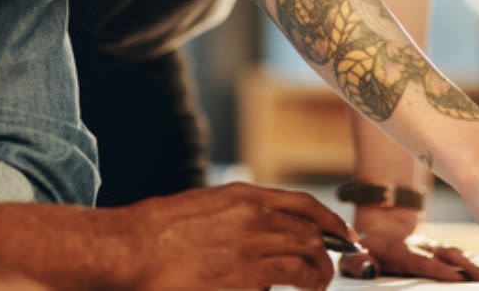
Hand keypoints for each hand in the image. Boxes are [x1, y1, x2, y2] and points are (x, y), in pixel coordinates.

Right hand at [126, 181, 354, 289]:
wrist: (136, 248)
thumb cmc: (162, 229)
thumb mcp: (208, 205)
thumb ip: (240, 213)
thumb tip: (264, 227)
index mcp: (244, 196)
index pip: (304, 204)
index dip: (329, 219)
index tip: (342, 232)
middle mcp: (255, 217)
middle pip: (311, 232)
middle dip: (327, 251)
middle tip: (332, 264)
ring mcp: (252, 247)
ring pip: (307, 257)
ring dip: (319, 273)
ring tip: (317, 283)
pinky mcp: (247, 278)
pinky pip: (289, 279)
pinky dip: (301, 285)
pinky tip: (299, 290)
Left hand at [339, 206, 478, 281]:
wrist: (374, 233)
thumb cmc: (363, 252)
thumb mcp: (352, 258)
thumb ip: (356, 263)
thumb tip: (369, 267)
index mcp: (400, 251)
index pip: (423, 261)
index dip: (440, 269)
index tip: (458, 278)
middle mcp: (420, 246)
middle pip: (447, 255)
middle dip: (467, 267)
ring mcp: (431, 246)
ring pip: (456, 253)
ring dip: (475, 265)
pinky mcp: (438, 250)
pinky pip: (459, 255)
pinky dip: (475, 261)